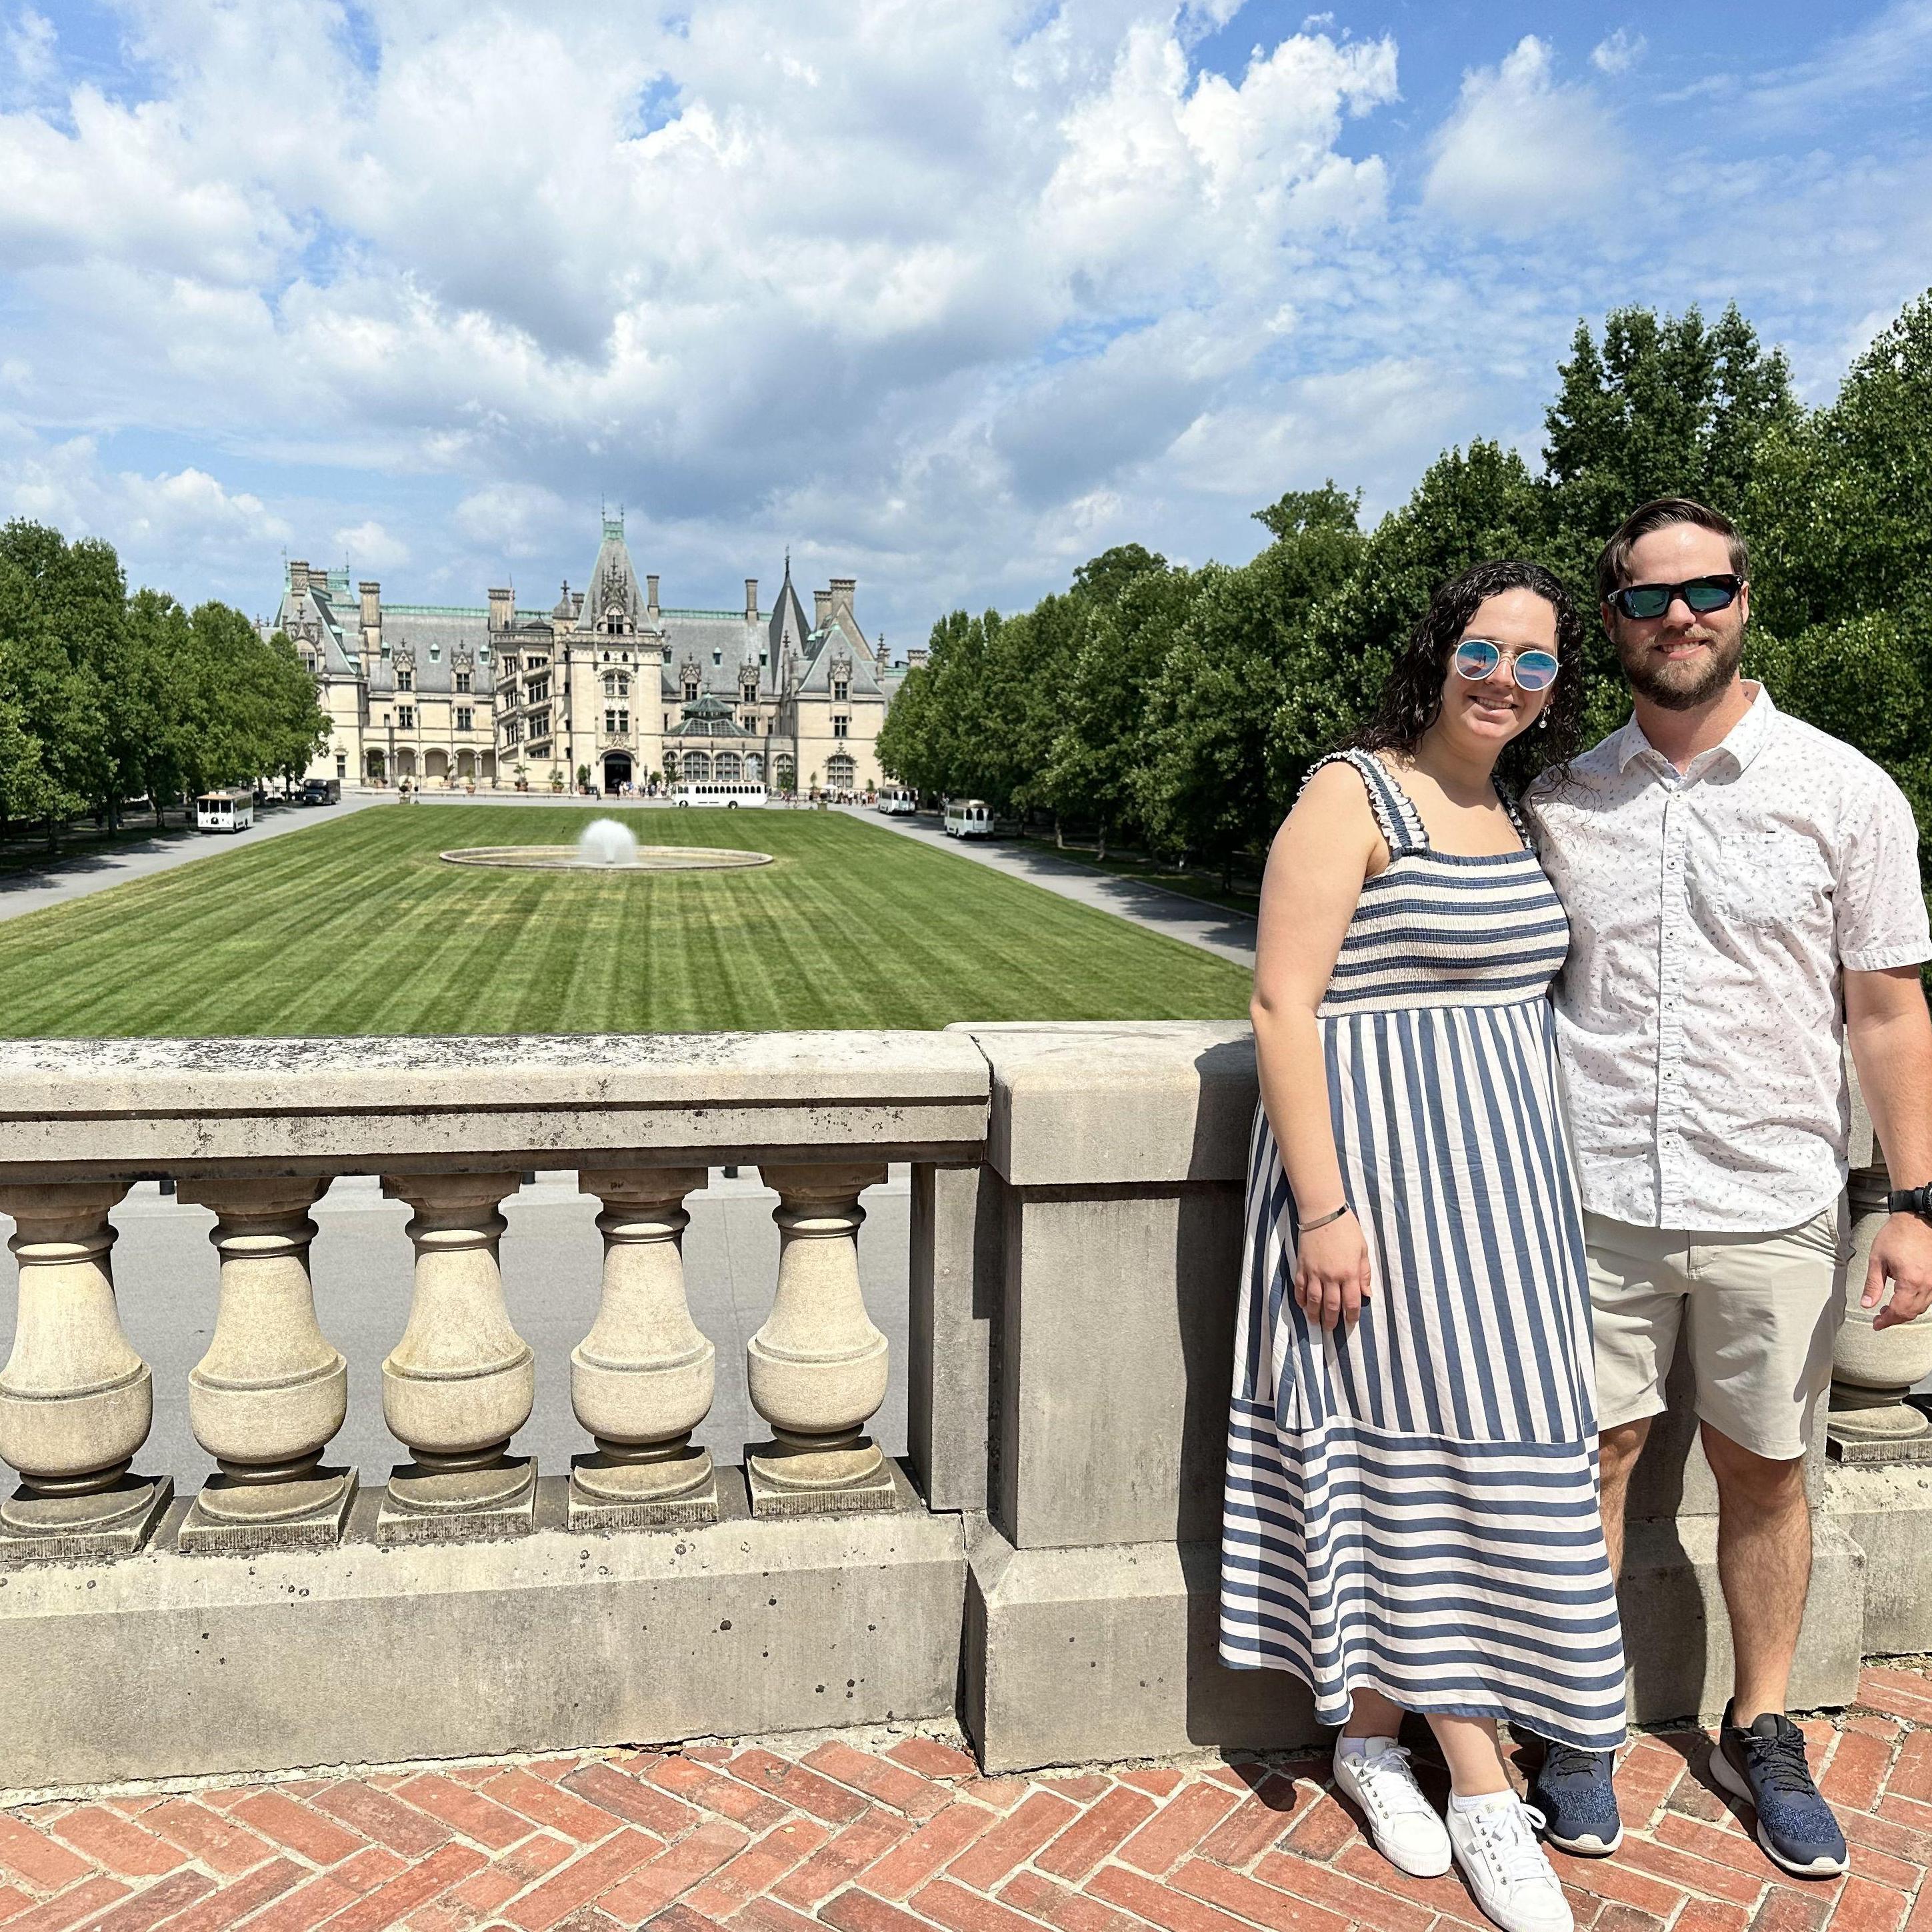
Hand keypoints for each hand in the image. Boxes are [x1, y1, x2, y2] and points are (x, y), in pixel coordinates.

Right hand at [1294, 1213, 1372, 1330]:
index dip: (1351, 1316)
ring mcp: (1315, 1272)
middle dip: (1331, 1320)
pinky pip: (1300, 1287)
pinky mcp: (1302, 1266)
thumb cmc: (1347, 1229)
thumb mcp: (1363, 1250)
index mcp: (1349, 1273)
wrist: (1323, 1213)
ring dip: (1314, 1314)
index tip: (1350, 1322)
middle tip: (1330, 1328)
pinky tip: (1303, 1305)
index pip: (1351, 1302)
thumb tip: (1367, 1294)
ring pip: (1314, 1300)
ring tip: (1315, 1322)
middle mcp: (1332, 1276)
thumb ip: (1364, 1274)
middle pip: (1331, 1306)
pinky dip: (1301, 1299)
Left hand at [1866, 1213, 1931, 1329]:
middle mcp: (1927, 1284)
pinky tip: (1903, 1298)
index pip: (1899, 1311)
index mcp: (1911, 1281)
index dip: (1886, 1320)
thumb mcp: (1877, 1260)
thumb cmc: (1895, 1236)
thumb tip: (1867, 1304)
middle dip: (1895, 1318)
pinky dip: (1916, 1303)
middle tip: (1879, 1317)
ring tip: (1888, 1308)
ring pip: (1922, 1307)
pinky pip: (1928, 1297)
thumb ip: (1872, 1285)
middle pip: (1912, 1312)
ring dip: (1906, 1311)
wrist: (1916, 1220)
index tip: (1876, 1324)